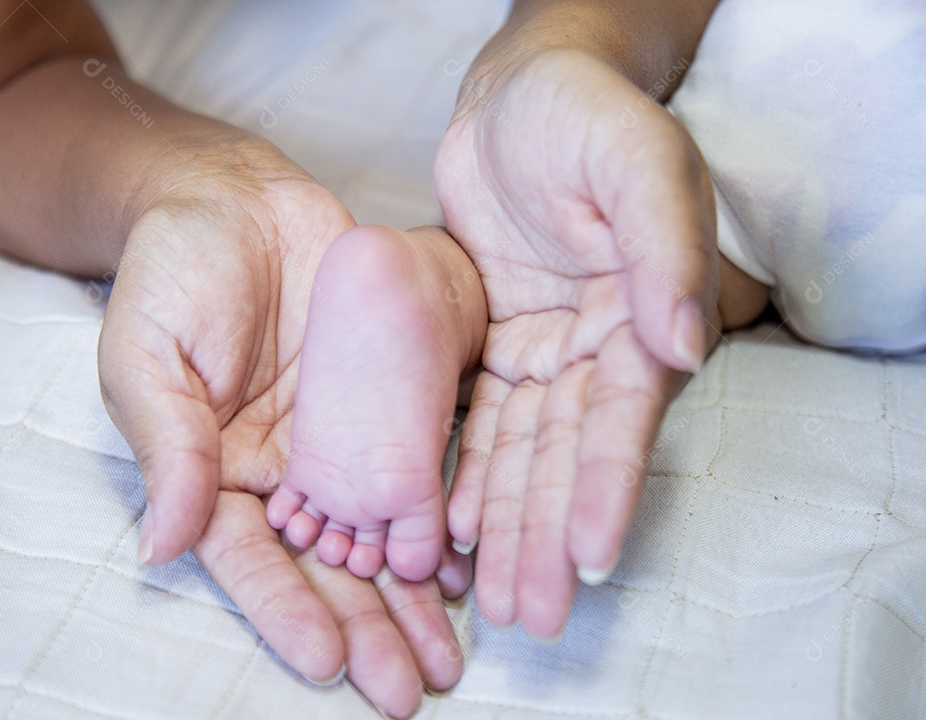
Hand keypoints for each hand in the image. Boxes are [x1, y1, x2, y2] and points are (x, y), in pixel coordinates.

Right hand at [97, 132, 470, 706]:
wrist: (233, 199)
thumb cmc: (173, 271)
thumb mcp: (149, 357)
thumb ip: (167, 447)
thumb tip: (161, 547)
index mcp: (214, 473)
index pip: (251, 559)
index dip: (288, 610)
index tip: (332, 661)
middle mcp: (281, 470)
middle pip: (325, 565)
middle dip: (366, 627)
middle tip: (409, 688)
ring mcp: (336, 438)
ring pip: (377, 531)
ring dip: (411, 596)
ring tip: (449, 654)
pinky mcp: (383, 398)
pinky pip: (415, 464)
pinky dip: (439, 516)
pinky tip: (469, 562)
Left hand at [434, 49, 717, 639]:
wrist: (517, 93)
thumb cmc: (582, 112)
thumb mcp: (631, 158)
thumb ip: (661, 246)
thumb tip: (685, 344)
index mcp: (644, 312)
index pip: (623, 417)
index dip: (605, 488)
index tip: (588, 560)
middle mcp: (597, 347)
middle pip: (568, 455)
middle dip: (548, 535)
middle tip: (527, 612)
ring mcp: (542, 351)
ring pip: (522, 453)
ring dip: (507, 524)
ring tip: (488, 595)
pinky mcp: (490, 344)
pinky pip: (476, 420)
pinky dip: (465, 473)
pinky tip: (451, 527)